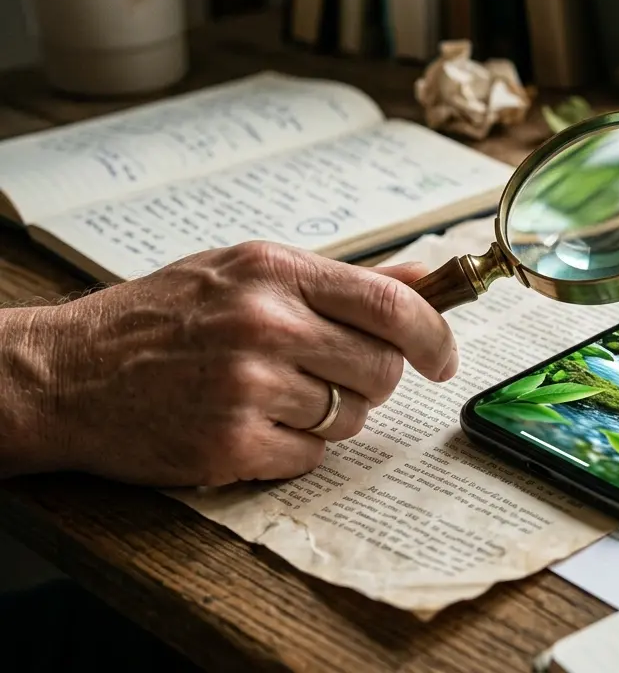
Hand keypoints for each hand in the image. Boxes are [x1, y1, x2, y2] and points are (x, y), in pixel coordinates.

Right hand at [6, 241, 455, 486]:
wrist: (64, 373)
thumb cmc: (159, 318)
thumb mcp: (244, 272)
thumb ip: (339, 280)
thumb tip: (425, 279)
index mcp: (275, 271)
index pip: (391, 306)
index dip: (433, 337)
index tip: (443, 359)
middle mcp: (265, 323)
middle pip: (380, 369)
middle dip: (369, 381)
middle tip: (326, 375)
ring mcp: (247, 386)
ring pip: (350, 417)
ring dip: (327, 415)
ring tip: (270, 395)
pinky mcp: (230, 445)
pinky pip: (310, 457)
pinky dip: (292, 450)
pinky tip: (248, 426)